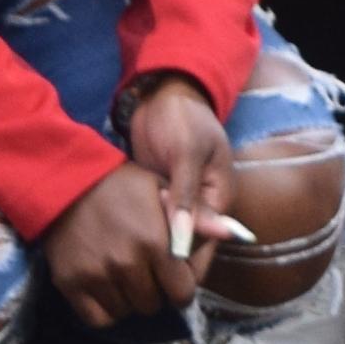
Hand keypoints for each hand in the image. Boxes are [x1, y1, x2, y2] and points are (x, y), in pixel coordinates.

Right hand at [42, 161, 201, 326]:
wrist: (67, 180)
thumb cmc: (122, 184)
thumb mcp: (162, 189)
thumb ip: (197, 216)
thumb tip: (233, 234)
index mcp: (155, 242)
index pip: (183, 293)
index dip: (180, 285)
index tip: (172, 273)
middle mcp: (127, 264)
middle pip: (154, 305)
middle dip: (155, 291)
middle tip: (145, 270)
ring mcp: (98, 276)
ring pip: (128, 312)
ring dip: (130, 299)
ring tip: (124, 275)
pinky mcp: (72, 284)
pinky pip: (99, 319)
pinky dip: (106, 310)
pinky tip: (107, 288)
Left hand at [121, 74, 234, 253]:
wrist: (161, 94)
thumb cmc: (182, 118)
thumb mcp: (187, 153)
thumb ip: (186, 197)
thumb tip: (183, 239)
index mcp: (220, 197)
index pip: (206, 242)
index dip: (182, 249)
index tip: (154, 236)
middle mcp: (204, 205)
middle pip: (186, 241)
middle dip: (162, 239)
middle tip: (139, 220)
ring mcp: (181, 202)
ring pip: (167, 234)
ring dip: (150, 232)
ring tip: (130, 217)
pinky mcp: (161, 198)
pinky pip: (153, 220)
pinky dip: (141, 220)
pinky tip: (124, 215)